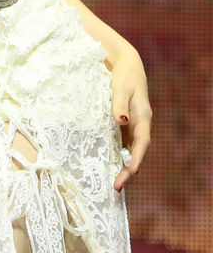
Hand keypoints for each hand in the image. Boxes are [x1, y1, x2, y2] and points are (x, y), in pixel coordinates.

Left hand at [109, 45, 151, 192]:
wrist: (126, 66)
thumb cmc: (124, 76)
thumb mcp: (121, 88)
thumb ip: (119, 104)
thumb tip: (121, 121)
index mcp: (143, 116)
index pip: (142, 141)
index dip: (137, 157)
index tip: (132, 171)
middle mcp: (140, 124)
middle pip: (137, 152)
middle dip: (129, 170)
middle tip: (117, 187)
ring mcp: (133, 126)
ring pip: (130, 151)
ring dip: (123, 167)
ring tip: (115, 185)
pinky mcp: (125, 126)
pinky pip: (123, 145)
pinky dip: (118, 157)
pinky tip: (109, 168)